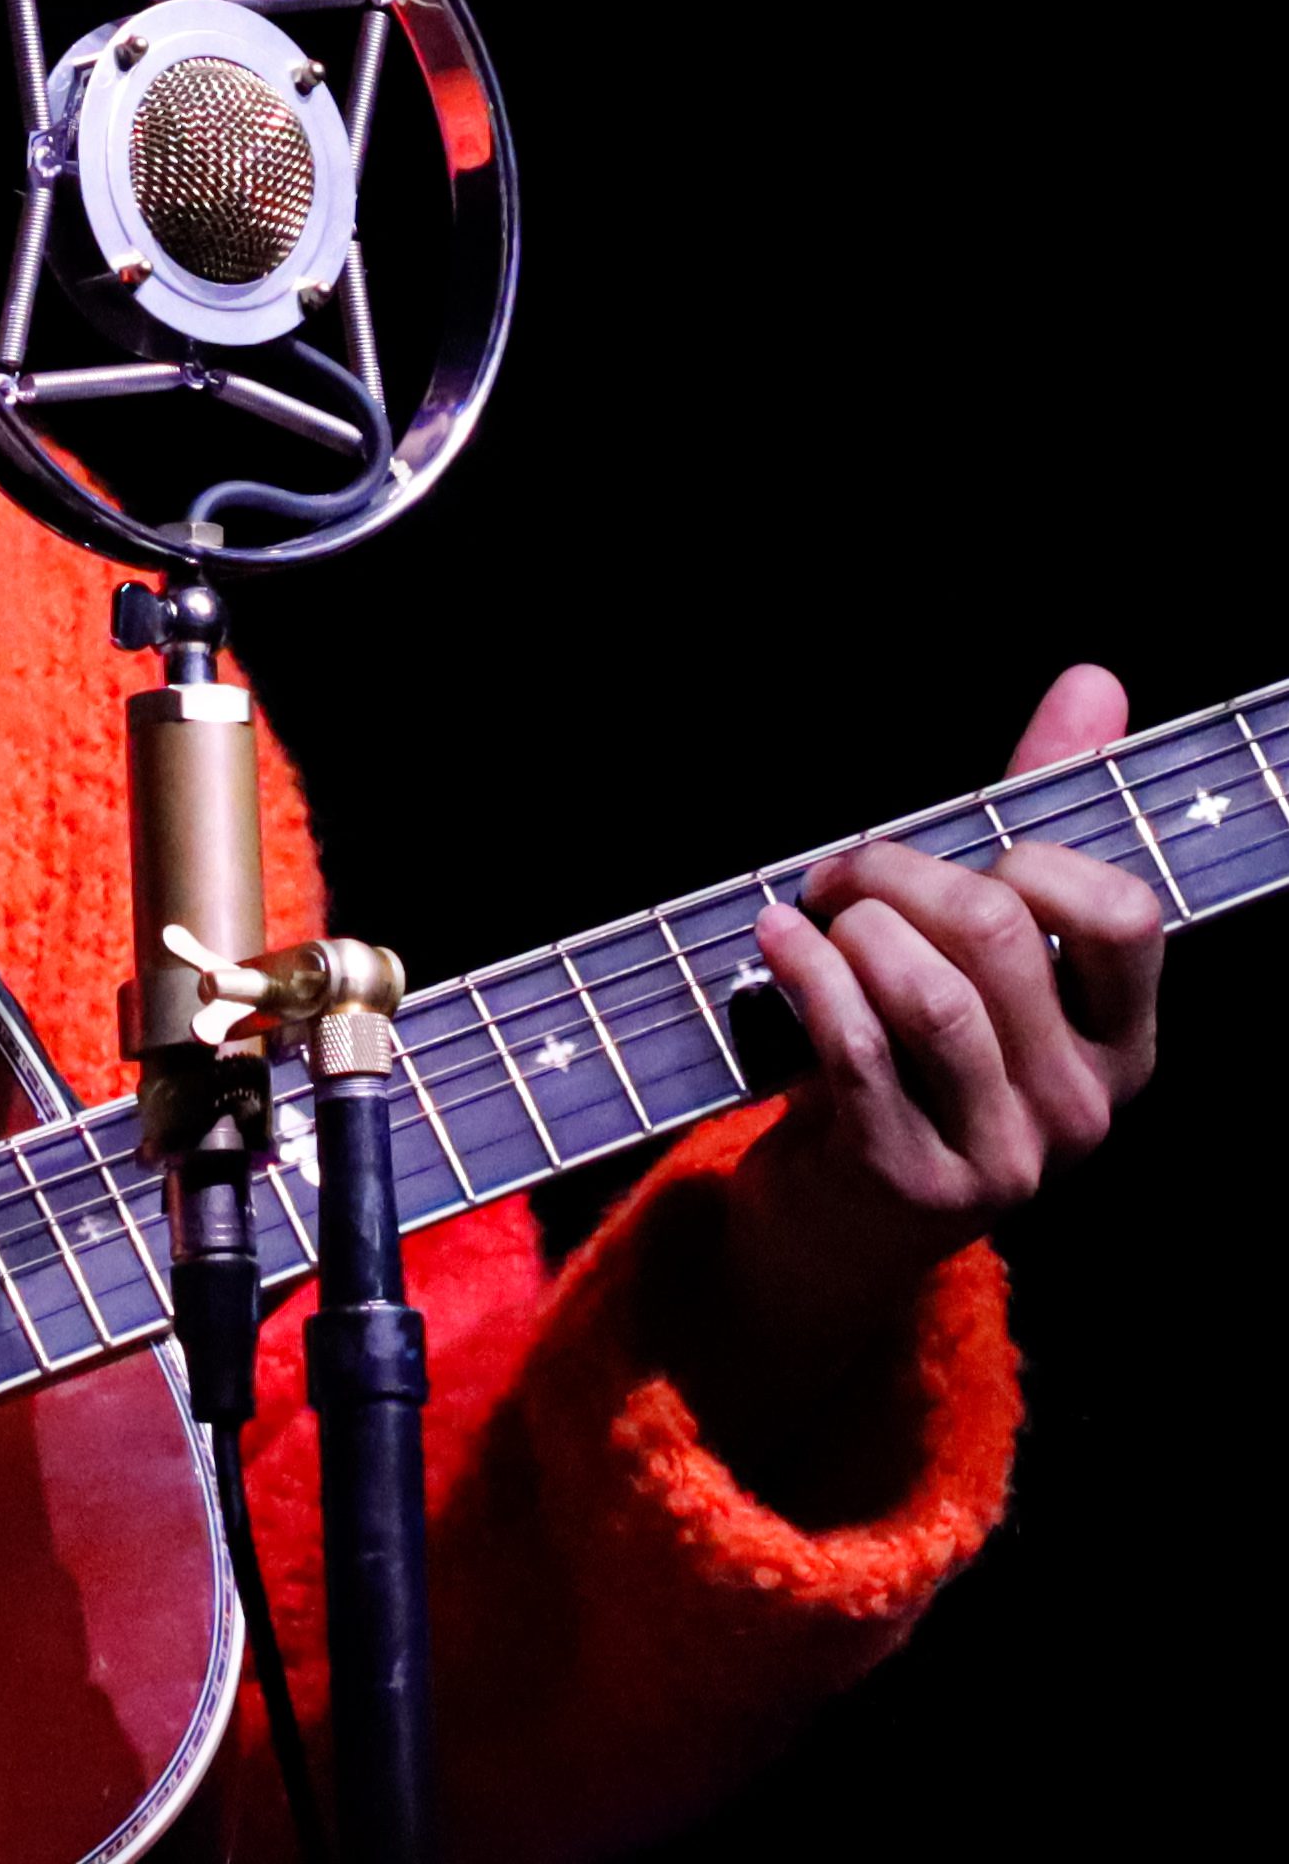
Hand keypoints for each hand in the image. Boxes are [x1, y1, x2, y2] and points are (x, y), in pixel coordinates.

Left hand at [714, 662, 1163, 1389]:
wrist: (837, 1220)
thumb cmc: (915, 1048)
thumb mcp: (987, 938)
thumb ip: (1041, 808)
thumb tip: (1093, 680)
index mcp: (1122, 1042)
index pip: (1125, 913)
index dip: (1030, 855)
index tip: (963, 854)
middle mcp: (1084, 1106)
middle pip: (993, 929)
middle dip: (891, 870)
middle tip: (840, 875)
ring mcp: (1004, 1155)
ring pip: (924, 986)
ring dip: (843, 924)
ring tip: (811, 918)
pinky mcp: (910, 1180)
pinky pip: (854, 1041)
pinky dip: (801, 969)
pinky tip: (775, 942)